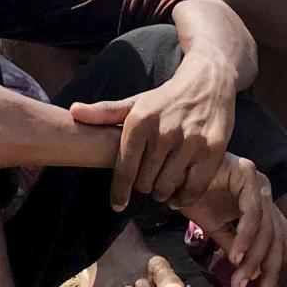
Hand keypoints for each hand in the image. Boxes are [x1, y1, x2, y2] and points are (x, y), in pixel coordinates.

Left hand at [70, 54, 238, 209]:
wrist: (208, 82)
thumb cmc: (166, 98)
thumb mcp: (135, 102)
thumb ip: (104, 112)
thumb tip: (73, 111)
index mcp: (140, 121)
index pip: (124, 169)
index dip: (119, 192)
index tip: (117, 204)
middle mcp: (164, 131)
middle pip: (145, 183)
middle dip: (144, 186)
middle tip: (148, 180)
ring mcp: (190, 141)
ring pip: (167, 187)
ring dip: (163, 193)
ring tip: (163, 184)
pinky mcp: (213, 149)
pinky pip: (193, 188)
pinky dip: (184, 197)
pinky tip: (179, 193)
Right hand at [180, 156, 286, 286]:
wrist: (166, 173)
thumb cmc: (189, 195)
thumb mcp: (215, 227)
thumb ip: (234, 246)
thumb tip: (250, 272)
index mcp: (260, 202)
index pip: (284, 234)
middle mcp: (263, 190)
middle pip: (279, 235)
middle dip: (273, 269)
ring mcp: (257, 180)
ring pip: (267, 229)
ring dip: (253, 259)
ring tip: (239, 281)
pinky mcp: (246, 174)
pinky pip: (253, 214)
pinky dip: (245, 238)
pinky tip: (234, 257)